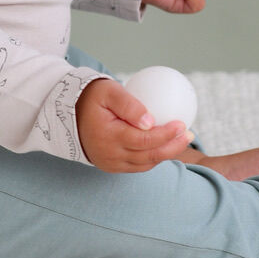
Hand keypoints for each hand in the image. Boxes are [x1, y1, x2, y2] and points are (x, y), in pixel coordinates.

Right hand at [76, 78, 192, 171]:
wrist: (68, 113)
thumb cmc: (92, 97)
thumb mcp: (108, 91)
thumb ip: (129, 105)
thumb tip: (151, 121)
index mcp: (109, 137)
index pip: (144, 140)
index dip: (166, 135)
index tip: (182, 124)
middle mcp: (110, 155)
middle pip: (149, 156)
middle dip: (173, 147)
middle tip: (190, 134)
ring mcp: (110, 163)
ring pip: (145, 164)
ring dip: (166, 154)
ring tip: (183, 140)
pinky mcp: (111, 166)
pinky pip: (138, 166)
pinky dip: (154, 157)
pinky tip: (166, 145)